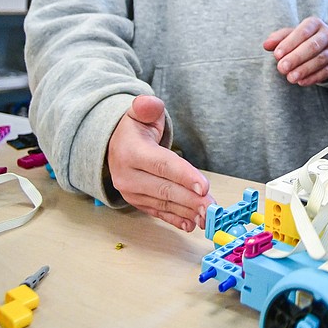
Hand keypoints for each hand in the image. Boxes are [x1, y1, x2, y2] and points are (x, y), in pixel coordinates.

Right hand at [107, 95, 213, 230]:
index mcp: (132, 152)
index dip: (184, 176)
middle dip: (191, 199)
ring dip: (187, 212)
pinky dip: (175, 219)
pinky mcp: (138, 202)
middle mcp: (128, 176)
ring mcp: (132, 192)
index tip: (204, 187)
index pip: (162, 165)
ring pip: (164, 203)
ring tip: (208, 217)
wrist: (114, 147)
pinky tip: (190, 225)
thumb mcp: (139, 113)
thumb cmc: (134, 129)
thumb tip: (149, 103)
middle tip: (212, 207)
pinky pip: (158, 213)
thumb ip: (146, 107)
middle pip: (165, 189)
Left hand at [263, 16, 327, 85]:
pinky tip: (301, 82)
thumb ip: (278, 39)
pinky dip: (313, 77)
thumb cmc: (303, 40)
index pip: (303, 32)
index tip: (277, 55)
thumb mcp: (290, 36)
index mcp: (315, 23)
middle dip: (296, 58)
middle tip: (281, 68)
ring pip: (320, 59)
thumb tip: (266, 45)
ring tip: (290, 78)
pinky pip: (326, 71)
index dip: (290, 43)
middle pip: (313, 46)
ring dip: (304, 69)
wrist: (325, 47)